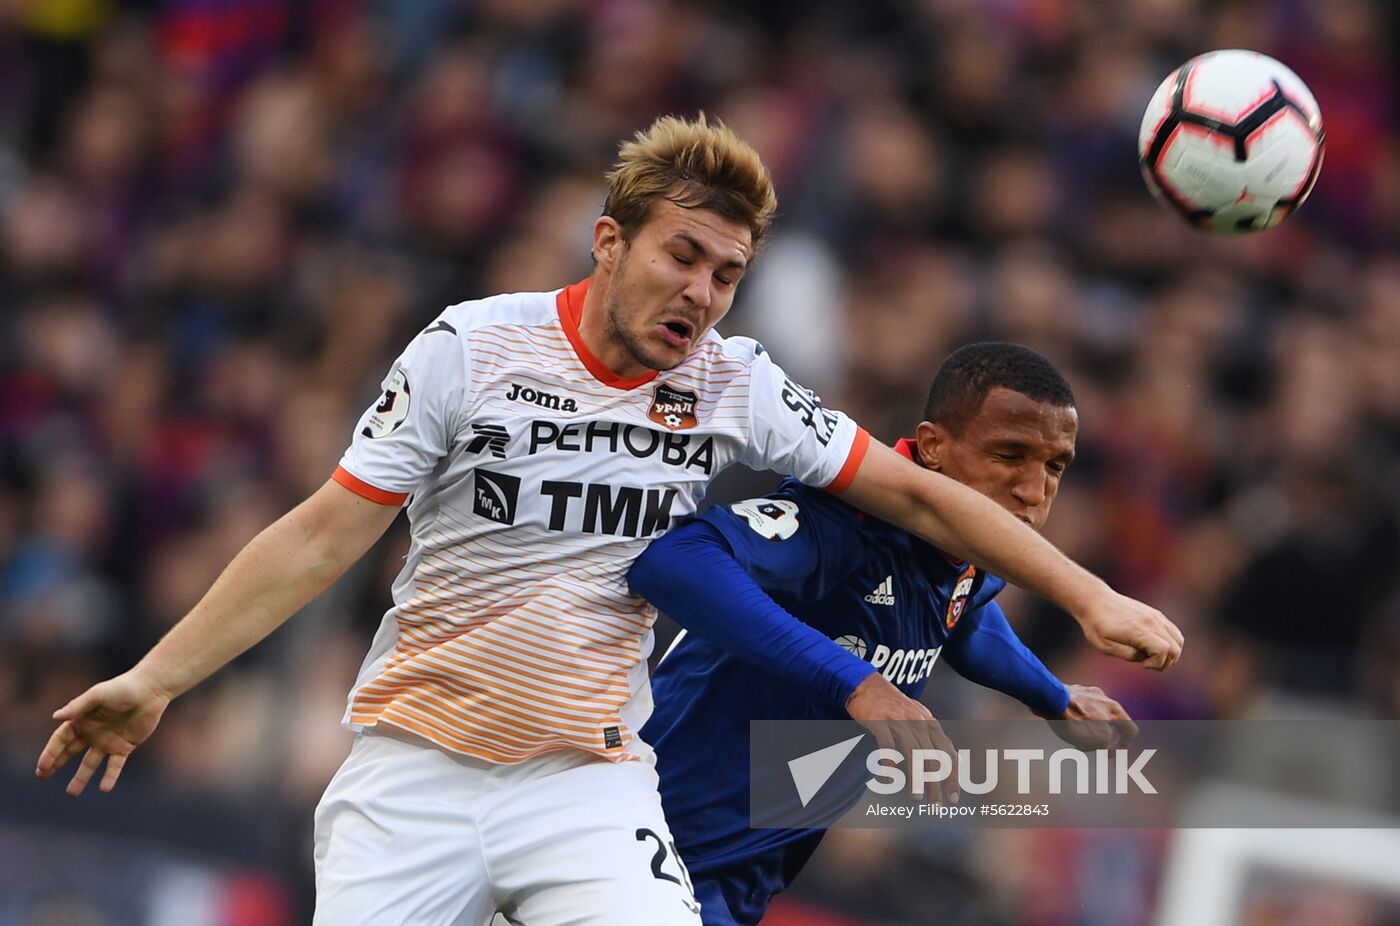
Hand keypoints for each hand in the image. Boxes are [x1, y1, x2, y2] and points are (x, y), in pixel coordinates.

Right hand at [35, 671, 171, 795]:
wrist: (151, 690)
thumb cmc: (122, 688)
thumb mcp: (97, 695)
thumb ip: (78, 706)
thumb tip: (55, 717)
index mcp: (82, 720)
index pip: (60, 739)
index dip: (50, 752)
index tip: (42, 766)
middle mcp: (92, 732)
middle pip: (69, 752)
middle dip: (55, 764)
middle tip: (42, 776)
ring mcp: (108, 741)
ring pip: (90, 763)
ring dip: (81, 777)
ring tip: (72, 792)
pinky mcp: (125, 746)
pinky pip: (115, 765)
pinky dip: (110, 777)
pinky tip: (104, 788)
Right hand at [845, 673, 958, 804]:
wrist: (865, 684)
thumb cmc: (893, 705)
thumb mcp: (919, 717)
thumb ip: (934, 737)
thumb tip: (956, 760)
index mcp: (930, 723)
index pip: (949, 754)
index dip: (953, 778)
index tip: (954, 799)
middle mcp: (918, 722)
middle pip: (933, 757)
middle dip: (936, 785)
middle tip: (936, 807)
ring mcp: (898, 721)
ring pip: (913, 754)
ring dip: (916, 778)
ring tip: (917, 798)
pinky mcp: (879, 721)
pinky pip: (886, 746)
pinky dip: (888, 765)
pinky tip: (888, 781)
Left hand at [1044, 684, 1137, 750]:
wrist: (1048, 701)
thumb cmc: (1075, 720)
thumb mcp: (1100, 741)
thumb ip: (1107, 744)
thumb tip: (1102, 744)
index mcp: (1113, 708)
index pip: (1130, 729)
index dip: (1125, 746)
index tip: (1110, 754)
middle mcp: (1101, 697)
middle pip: (1108, 724)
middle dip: (1099, 739)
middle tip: (1087, 748)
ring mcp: (1084, 692)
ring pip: (1090, 717)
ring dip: (1085, 731)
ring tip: (1073, 741)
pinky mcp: (1068, 691)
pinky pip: (1076, 709)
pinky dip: (1073, 721)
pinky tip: (1063, 728)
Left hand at [1075, 589, 1182, 669]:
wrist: (1095, 600)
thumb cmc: (1096, 625)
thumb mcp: (1106, 646)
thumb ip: (1129, 655)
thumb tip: (1146, 658)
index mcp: (1138, 630)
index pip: (1164, 650)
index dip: (1157, 663)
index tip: (1142, 664)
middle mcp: (1151, 622)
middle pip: (1175, 648)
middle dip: (1165, 662)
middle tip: (1147, 663)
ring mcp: (1155, 616)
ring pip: (1178, 640)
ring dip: (1170, 653)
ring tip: (1151, 655)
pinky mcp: (1155, 613)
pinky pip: (1173, 631)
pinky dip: (1170, 642)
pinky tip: (1153, 645)